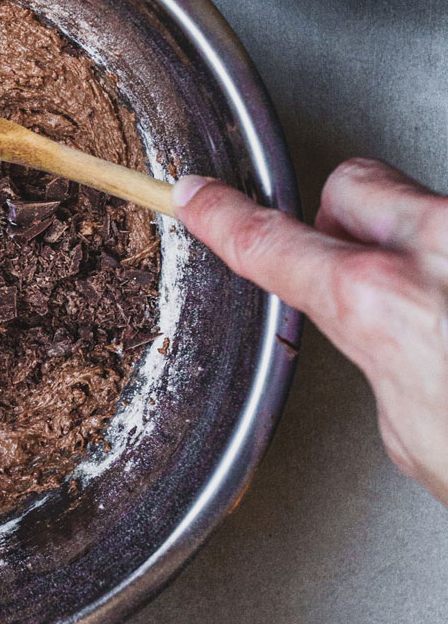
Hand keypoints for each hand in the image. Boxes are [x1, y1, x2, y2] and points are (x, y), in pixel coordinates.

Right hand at [175, 158, 447, 505]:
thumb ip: (383, 361)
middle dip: (343, 221)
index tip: (200, 196)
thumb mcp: (413, 438)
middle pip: (353, 185)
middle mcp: (444, 251)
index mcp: (383, 307)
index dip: (225, 219)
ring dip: (432, 257)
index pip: (274, 245)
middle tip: (356, 268)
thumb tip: (389, 340)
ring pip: (432, 211)